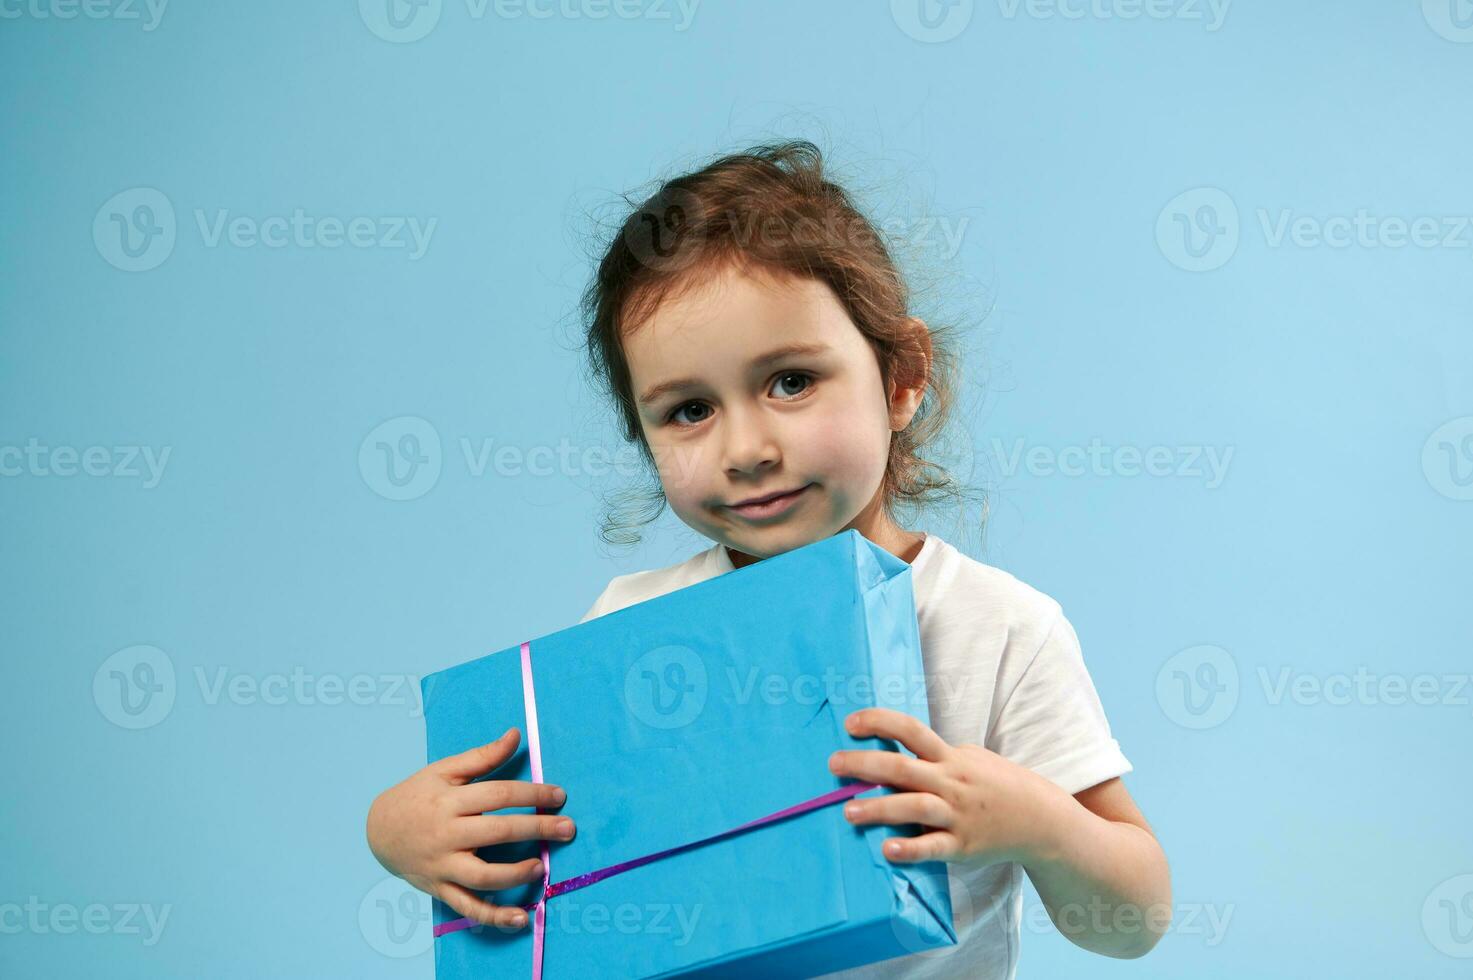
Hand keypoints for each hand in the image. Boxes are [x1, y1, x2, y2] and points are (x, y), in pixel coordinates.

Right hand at [366, 727, 574, 929]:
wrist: (377, 830)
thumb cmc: (416, 795)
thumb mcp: (444, 770)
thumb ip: (482, 756)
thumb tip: (516, 735)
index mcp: (450, 801)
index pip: (499, 795)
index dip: (532, 795)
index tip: (559, 796)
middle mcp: (447, 835)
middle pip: (497, 832)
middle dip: (536, 829)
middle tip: (567, 828)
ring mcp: (443, 866)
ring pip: (483, 876)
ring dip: (516, 874)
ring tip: (542, 867)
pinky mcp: (440, 889)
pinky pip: (469, 907)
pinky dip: (494, 917)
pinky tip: (520, 919)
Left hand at [828, 708, 1067, 866]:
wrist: (1040, 818)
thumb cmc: (994, 783)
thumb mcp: (968, 757)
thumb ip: (934, 753)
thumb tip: (892, 744)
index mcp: (949, 757)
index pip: (910, 730)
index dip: (879, 722)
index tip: (850, 724)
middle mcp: (951, 781)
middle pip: (903, 767)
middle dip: (865, 765)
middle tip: (833, 765)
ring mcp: (957, 814)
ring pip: (914, 807)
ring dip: (879, 809)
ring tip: (848, 811)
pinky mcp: (962, 845)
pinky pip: (934, 847)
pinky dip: (911, 849)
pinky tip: (887, 850)